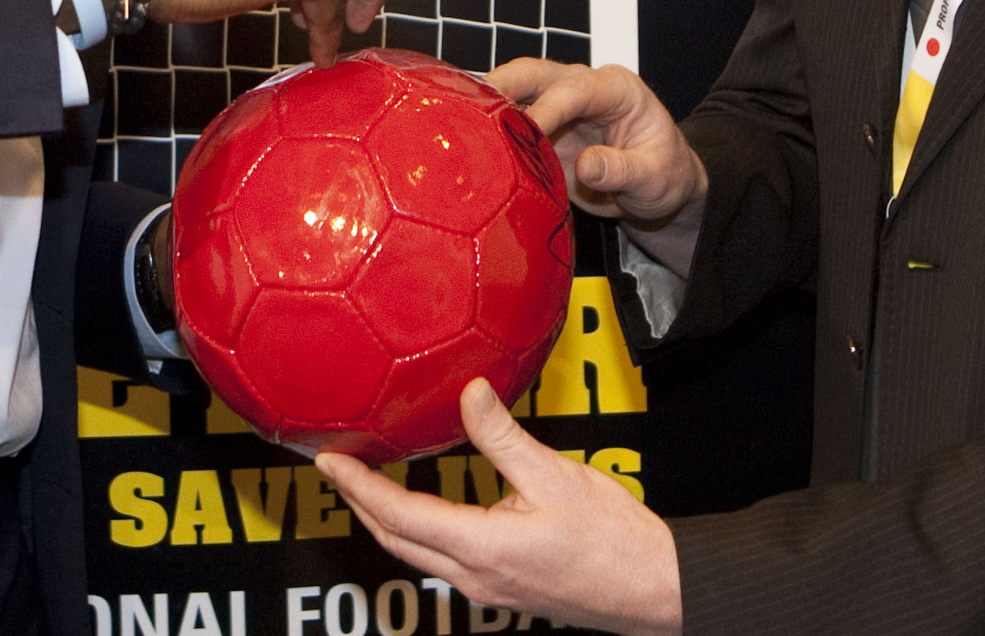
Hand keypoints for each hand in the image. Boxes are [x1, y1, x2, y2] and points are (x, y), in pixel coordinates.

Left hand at [320, 380, 681, 635]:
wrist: (655, 591)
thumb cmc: (614, 541)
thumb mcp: (557, 476)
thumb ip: (504, 436)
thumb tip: (470, 393)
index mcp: (482, 548)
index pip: (398, 515)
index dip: (357, 486)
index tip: (328, 460)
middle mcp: (475, 577)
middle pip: (395, 540)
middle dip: (358, 502)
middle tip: (335, 467)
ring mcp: (487, 589)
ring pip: (415, 554)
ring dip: (384, 519)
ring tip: (366, 482)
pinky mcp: (502, 589)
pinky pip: (441, 560)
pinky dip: (416, 531)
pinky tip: (422, 509)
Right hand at [487, 60, 706, 274]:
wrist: (659, 191)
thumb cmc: (666, 175)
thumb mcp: (655, 178)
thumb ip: (622, 170)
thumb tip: (586, 166)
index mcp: (615, 89)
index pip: (573, 90)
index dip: (545, 109)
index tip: (524, 131)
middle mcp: (583, 89)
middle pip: (533, 74)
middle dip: (500, 86)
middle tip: (469, 108)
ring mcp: (558, 108)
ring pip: (514, 94)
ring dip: (487, 108)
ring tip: (458, 125)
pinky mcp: (542, 132)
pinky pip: (510, 126)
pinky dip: (489, 132)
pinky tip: (468, 144)